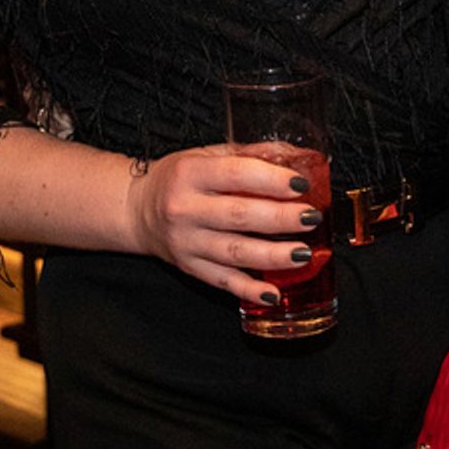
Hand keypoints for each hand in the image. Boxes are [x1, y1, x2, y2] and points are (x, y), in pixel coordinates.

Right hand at [126, 145, 320, 303]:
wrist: (137, 210)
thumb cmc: (179, 178)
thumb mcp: (208, 155)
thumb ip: (252, 155)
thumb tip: (301, 156)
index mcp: (191, 173)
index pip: (236, 175)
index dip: (271, 180)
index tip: (301, 185)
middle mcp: (185, 208)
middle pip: (239, 215)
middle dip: (280, 218)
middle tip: (311, 218)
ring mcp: (186, 242)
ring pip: (234, 252)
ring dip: (273, 255)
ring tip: (303, 253)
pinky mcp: (189, 267)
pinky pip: (222, 281)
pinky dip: (249, 290)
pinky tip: (273, 293)